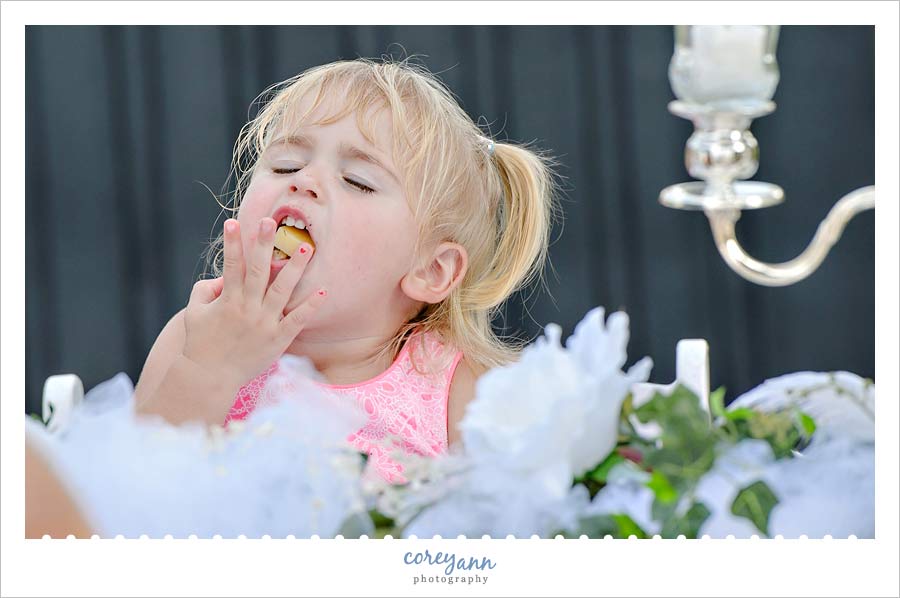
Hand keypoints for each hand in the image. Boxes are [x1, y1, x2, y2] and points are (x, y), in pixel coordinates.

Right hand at [181, 217, 326, 392]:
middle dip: (263, 245)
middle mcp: (246, 309)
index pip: (230, 266)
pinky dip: (310, 307)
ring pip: (281, 291)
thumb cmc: (200, 342)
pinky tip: (323, 291)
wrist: (208, 377)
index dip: (232, 243)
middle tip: (270, 222)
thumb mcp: (193, 312)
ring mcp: (264, 324)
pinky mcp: (277, 339)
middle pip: (257, 271)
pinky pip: (297, 320)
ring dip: (294, 269)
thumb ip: (205, 290)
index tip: (234, 222)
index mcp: (227, 301)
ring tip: (306, 248)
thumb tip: (223, 276)